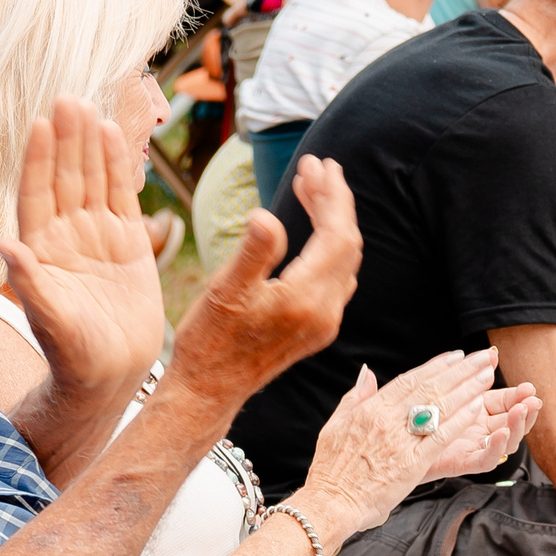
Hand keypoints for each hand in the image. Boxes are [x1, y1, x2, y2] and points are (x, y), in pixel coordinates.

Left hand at [0, 98, 170, 413]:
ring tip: (88, 106)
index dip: (38, 160)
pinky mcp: (127, 245)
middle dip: (65, 140)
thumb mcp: (51, 323)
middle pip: (64, 178)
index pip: (36, 195)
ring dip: (89, 145)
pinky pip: (121, 197)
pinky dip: (118, 167)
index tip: (39, 124)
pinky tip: (114, 135)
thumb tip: (5, 245)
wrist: (109, 377)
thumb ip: (31, 283)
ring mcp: (96, 238)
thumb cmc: (74, 357)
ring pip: (91, 181)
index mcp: (40, 251)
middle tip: (67, 98)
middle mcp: (65, 237)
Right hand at [170, 155, 363, 403]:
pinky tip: (313, 231)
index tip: (316, 162)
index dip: (331, 195)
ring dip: (333, 220)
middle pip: (347, 244)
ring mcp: (324, 322)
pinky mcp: (316, 328)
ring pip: (343, 259)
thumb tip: (267, 215)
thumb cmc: (209, 343)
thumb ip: (253, 252)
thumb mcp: (225, 291)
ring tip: (310, 187)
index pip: (338, 235)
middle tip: (315, 166)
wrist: (208, 393)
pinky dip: (329, 245)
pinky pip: (336, 276)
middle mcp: (326, 312)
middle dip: (335, 201)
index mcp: (308, 299)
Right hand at [295, 351, 534, 539]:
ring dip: (467, 388)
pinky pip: (441, 436)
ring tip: (487, 374)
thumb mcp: (335, 425)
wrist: (329, 504)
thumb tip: (366, 372)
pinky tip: (477, 406)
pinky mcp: (412, 463)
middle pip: (431, 387)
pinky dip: (460, 419)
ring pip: (440, 406)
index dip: (436, 365)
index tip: (456, 355)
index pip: (410, 380)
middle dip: (460, 370)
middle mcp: (387, 419)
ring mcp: (400, 441)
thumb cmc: (331, 470)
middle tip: (483, 357)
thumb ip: (354, 396)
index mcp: (370, 409)